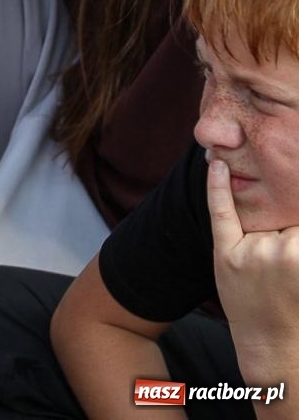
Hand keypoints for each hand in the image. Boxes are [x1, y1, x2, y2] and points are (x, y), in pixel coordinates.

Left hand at [207, 157, 298, 376]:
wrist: (270, 342)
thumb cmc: (298, 305)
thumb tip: (292, 202)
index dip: (296, 219)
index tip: (290, 236)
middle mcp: (283, 252)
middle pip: (292, 218)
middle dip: (293, 231)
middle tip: (280, 265)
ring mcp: (253, 252)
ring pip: (268, 218)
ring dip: (274, 231)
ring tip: (272, 268)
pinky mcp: (226, 254)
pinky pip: (220, 213)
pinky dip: (216, 187)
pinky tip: (217, 165)